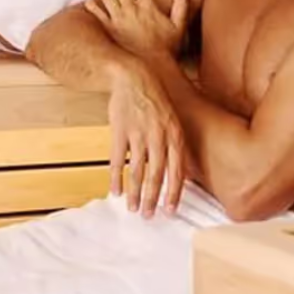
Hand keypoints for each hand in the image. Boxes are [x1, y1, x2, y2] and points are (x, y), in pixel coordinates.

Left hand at [87, 0, 188, 61]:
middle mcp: (131, 10)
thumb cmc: (165, 48)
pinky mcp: (107, 28)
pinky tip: (96, 6)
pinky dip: (92, 4)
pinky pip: (93, 9)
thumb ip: (181, 4)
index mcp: (147, 6)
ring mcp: (117, 18)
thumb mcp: (179, 26)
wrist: (150, 67)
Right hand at [107, 66, 186, 217]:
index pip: (178, 170)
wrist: (133, 78)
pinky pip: (118, 160)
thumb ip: (174, 145)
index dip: (174, 192)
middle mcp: (159, 136)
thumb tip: (177, 173)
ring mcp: (139, 134)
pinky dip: (117, 178)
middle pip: (158, 174)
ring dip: (135, 193)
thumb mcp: (172, 121)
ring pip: (138, 170)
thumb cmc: (155, 102)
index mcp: (175, 135)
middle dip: (154, 198)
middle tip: (150, 216)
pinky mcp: (120, 131)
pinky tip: (116, 191)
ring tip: (133, 209)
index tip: (170, 210)